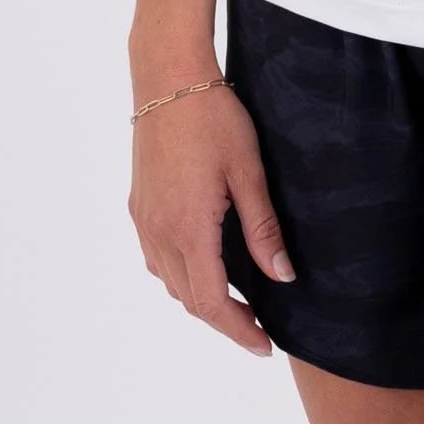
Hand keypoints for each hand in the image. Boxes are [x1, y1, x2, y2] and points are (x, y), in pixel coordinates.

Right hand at [128, 82, 294, 355]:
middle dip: (223, 319)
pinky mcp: (139, 204)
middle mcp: (158, 233)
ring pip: (170, 280)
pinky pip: (157, 257)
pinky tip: (203, 262)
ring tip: (236, 299)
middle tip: (258, 328)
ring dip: (201, 297)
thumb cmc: (213, 118)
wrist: (167, 77)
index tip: (264, 346)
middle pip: (188, 299)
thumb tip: (283, 277)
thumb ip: (263, 229)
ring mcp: (144, 219)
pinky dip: (181, 272)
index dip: (238, 330)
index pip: (210, 303)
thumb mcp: (248, 171)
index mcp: (188, 230)